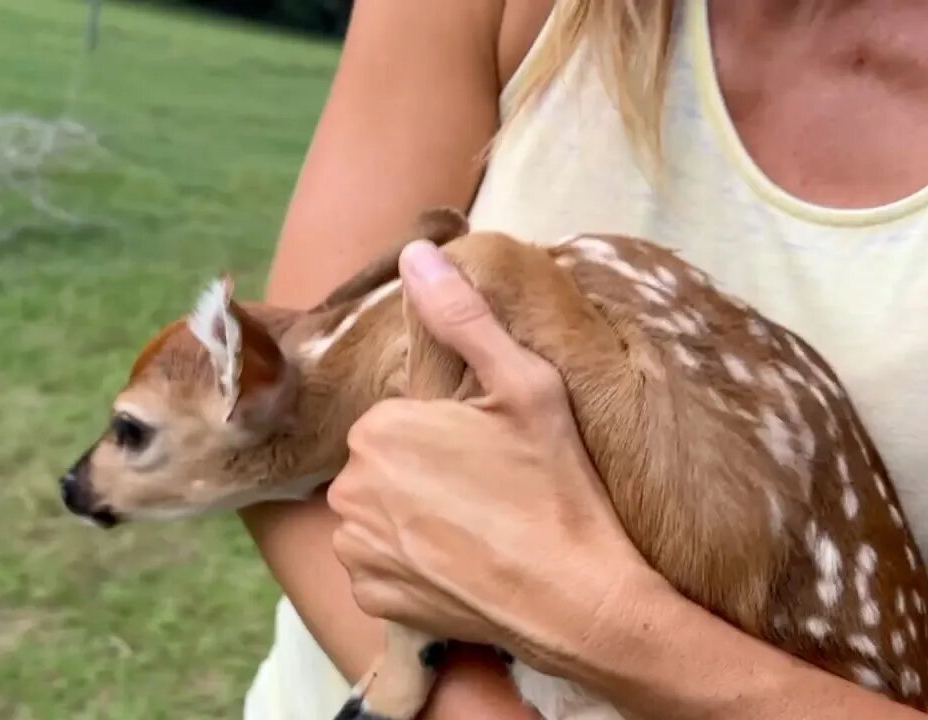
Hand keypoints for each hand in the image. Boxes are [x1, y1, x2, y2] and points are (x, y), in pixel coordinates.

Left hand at [327, 240, 663, 672]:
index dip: (448, 431)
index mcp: (381, 429)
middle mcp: (350, 489)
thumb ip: (464, 318)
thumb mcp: (526, 386)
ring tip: (480, 529)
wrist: (578, 602)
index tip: (493, 452)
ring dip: (412, 516)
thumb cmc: (556, 489)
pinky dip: (410, 565)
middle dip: (425, 470)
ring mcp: (356, 550)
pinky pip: (380, 565)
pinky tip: (461, 565)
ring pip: (377, 512)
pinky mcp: (370, 598)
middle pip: (385, 462)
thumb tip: (414, 253)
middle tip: (492, 490)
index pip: (401, 417)